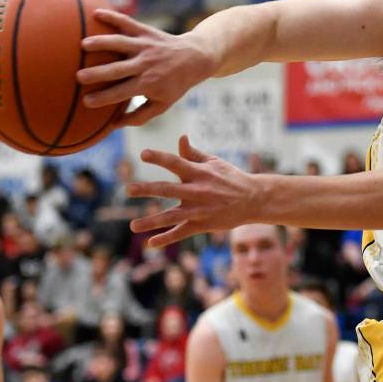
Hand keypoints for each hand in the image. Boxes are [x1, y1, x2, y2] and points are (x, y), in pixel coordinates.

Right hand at [77, 10, 216, 126]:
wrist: (195, 57)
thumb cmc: (174, 85)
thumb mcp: (162, 105)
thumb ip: (139, 116)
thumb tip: (113, 126)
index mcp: (148, 84)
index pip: (122, 93)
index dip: (104, 98)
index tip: (86, 101)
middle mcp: (146, 64)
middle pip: (118, 69)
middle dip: (98, 73)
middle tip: (78, 77)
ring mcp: (145, 45)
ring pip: (121, 43)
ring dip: (102, 43)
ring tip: (83, 45)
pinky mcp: (146, 31)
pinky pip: (127, 22)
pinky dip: (112, 16)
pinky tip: (95, 12)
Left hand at [127, 136, 259, 247]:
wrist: (253, 200)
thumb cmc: (230, 178)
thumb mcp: (214, 163)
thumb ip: (193, 153)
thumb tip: (180, 138)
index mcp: (199, 173)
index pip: (176, 163)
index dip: (160, 158)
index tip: (143, 154)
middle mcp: (197, 191)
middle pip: (168, 189)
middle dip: (147, 189)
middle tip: (129, 189)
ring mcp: (199, 210)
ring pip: (171, 216)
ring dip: (151, 221)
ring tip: (133, 225)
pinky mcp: (202, 224)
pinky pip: (181, 233)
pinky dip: (166, 238)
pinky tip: (151, 243)